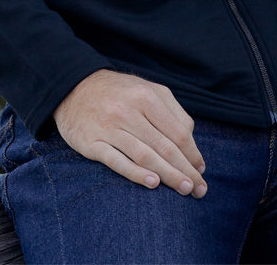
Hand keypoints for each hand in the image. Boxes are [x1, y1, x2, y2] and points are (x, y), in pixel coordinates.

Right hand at [53, 69, 206, 197]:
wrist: (74, 87)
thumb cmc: (119, 92)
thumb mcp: (147, 89)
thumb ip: (171, 110)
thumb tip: (190, 139)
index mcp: (147, 97)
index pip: (178, 131)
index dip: (193, 153)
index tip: (201, 170)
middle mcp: (129, 112)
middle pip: (165, 146)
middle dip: (185, 169)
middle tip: (199, 189)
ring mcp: (110, 128)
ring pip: (145, 155)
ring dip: (168, 175)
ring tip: (184, 189)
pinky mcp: (92, 143)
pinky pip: (117, 161)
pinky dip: (136, 173)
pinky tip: (152, 183)